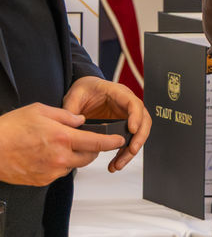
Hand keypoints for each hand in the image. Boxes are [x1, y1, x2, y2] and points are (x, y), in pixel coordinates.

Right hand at [0, 103, 124, 185]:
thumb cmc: (12, 128)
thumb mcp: (41, 110)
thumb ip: (66, 115)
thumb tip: (81, 120)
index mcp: (63, 137)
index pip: (97, 142)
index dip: (112, 141)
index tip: (119, 140)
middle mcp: (60, 157)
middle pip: (89, 156)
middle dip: (93, 149)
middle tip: (88, 140)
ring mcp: (51, 171)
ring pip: (75, 165)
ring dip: (76, 156)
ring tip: (63, 145)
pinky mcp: (42, 180)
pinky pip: (60, 173)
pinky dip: (61, 164)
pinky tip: (50, 155)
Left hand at [62, 75, 151, 171]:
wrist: (86, 91)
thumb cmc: (84, 90)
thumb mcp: (75, 95)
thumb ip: (72, 109)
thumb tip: (74, 125)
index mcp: (118, 93)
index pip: (134, 103)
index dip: (136, 116)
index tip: (132, 129)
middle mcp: (127, 104)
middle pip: (143, 119)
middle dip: (139, 137)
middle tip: (131, 150)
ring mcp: (127, 116)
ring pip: (139, 133)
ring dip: (131, 150)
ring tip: (118, 164)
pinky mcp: (123, 126)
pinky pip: (129, 140)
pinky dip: (124, 153)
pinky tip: (115, 163)